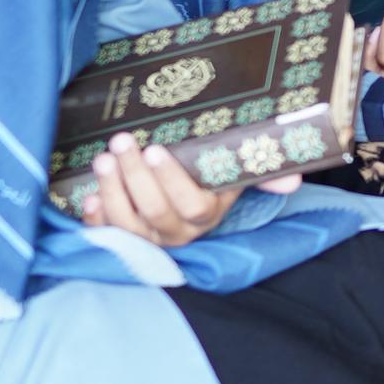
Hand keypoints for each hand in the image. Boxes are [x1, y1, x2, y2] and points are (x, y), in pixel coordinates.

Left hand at [75, 131, 295, 246]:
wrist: (181, 202)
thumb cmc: (207, 179)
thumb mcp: (235, 174)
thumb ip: (263, 172)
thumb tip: (295, 178)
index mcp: (206, 214)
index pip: (191, 205)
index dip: (172, 181)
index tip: (157, 150)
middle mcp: (178, 233)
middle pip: (154, 211)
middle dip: (135, 176)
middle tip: (122, 143)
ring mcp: (148, 239)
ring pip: (128, 223)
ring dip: (112, 191)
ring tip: (104, 160)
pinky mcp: (122, 240)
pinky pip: (105, 234)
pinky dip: (96, 217)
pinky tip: (87, 195)